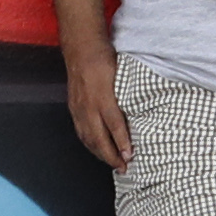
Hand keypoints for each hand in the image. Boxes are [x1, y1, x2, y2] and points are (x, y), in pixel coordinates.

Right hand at [62, 45, 129, 168]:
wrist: (81, 48)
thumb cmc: (104, 59)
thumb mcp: (122, 75)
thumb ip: (129, 95)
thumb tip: (142, 114)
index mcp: (103, 96)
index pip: (114, 125)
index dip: (122, 142)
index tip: (131, 156)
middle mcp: (89, 105)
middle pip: (99, 138)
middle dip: (111, 156)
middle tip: (124, 167)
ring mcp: (79, 108)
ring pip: (88, 138)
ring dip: (100, 154)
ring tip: (113, 163)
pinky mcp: (73, 108)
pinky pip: (80, 132)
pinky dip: (90, 144)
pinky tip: (97, 149)